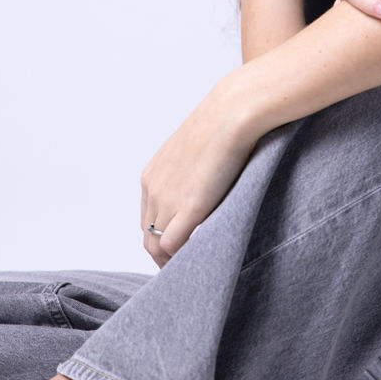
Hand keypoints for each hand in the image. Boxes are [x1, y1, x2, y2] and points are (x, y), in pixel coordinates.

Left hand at [140, 75, 259, 267]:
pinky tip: (197, 259)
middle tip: (185, 262)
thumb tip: (212, 176)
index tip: (181, 242)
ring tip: (191, 267)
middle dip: (163, 251)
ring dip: (170, 259)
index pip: (148, 216)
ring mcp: (167, 200)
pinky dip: (179, 259)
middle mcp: (153, 189)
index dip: (162, 233)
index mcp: (153, 174)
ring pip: (155, 245)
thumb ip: (196, 169)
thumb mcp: (199, 147)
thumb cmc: (225, 121)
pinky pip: (170, 247)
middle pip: (148, 234)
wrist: (231, 112)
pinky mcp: (187, 210)